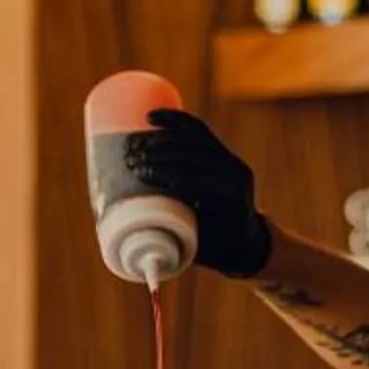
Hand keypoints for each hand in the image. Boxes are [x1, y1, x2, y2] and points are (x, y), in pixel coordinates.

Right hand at [119, 109, 273, 277]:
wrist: (247, 241)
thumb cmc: (214, 250)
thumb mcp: (192, 249)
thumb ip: (165, 236)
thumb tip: (121, 229)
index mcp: (229, 199)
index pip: (194, 179)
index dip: (164, 172)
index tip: (136, 172)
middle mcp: (233, 174)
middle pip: (192, 154)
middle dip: (157, 152)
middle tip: (128, 156)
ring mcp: (230, 160)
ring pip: (194, 139)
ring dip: (159, 137)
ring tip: (132, 142)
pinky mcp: (223, 153)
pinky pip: (199, 131)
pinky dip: (175, 121)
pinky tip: (152, 117)